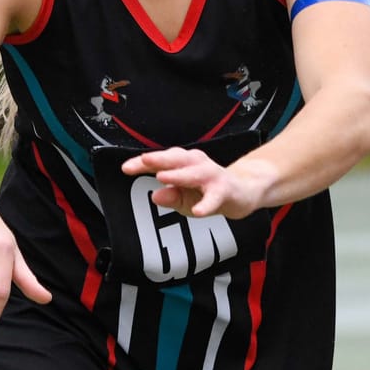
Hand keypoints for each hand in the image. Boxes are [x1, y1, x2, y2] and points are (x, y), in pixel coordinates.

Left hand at [121, 147, 273, 219]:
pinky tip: (199, 211)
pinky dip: (206, 204)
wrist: (244, 193)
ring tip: (163, 178)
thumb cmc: (210, 193)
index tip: (125, 168)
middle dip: (159, 159)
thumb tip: (155, 196)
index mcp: (183, 164)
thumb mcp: (186, 198)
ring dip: (178, 175)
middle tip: (144, 161)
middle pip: (176, 158)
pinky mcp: (226, 190)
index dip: (142, 164)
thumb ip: (171, 196)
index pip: (160, 162)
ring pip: (194, 172)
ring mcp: (212, 176)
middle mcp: (196, 164)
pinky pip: (215, 197)